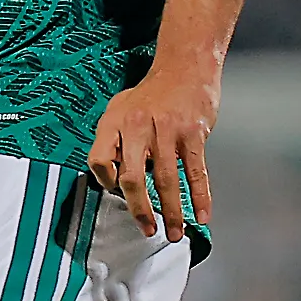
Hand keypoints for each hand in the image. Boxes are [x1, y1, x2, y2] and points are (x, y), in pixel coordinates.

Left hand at [86, 61, 218, 240]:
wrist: (185, 67)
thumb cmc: (150, 94)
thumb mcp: (119, 109)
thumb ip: (112, 141)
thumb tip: (112, 180)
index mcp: (114, 122)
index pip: (98, 160)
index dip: (104, 181)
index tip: (115, 194)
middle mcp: (138, 127)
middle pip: (132, 177)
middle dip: (140, 209)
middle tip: (147, 230)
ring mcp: (167, 130)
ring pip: (166, 180)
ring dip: (172, 211)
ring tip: (174, 232)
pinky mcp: (194, 133)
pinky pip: (196, 171)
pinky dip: (200, 196)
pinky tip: (202, 215)